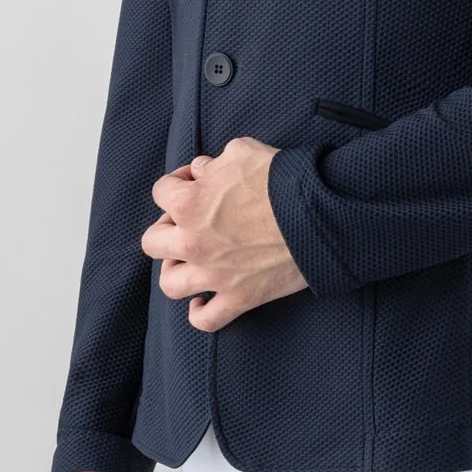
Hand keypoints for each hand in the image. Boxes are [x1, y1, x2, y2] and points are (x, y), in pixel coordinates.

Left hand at [144, 138, 310, 329]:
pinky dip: (199, 312)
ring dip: (176, 270)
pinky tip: (202, 301)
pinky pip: (205, 320)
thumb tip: (202, 172)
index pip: (161, 192)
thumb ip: (213, 162)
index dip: (177, 182)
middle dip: (167, 227)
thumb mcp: (242, 151)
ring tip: (190, 261)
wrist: (318, 213)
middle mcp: (192, 243)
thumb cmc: (280, 178)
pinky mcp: (238, 298)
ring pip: (169, 283)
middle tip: (189, 221)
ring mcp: (213, 276)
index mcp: (189, 204)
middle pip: (153, 242)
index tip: (194, 181)